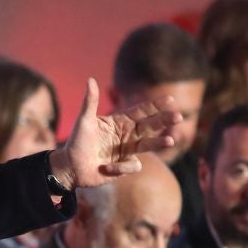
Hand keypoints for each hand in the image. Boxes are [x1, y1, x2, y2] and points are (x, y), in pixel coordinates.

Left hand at [49, 78, 182, 187]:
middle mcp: (126, 135)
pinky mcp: (124, 167)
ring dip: (159, 143)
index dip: (155, 105)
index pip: (141, 111)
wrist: (70, 168)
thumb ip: (90, 102)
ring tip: (171, 140)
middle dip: (164, 121)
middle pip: (150, 126)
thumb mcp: (84, 121)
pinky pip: (132, 166)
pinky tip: (106, 168)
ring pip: (148, 145)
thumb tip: (90, 80)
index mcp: (119, 122)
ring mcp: (126, 151)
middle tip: (178, 116)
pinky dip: (120, 168)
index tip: (169, 99)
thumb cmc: (76, 143)